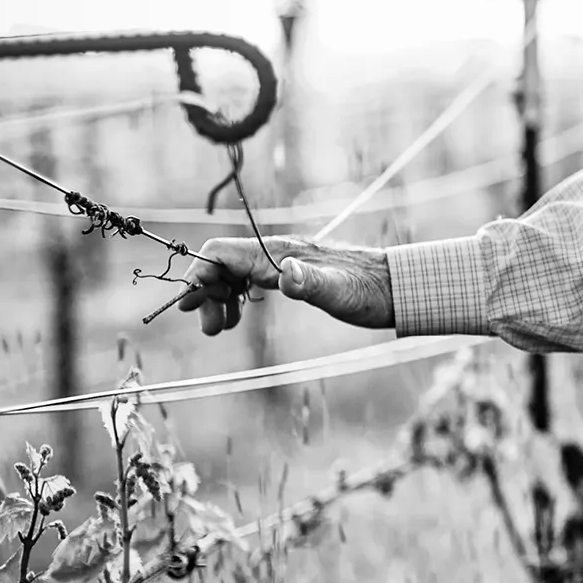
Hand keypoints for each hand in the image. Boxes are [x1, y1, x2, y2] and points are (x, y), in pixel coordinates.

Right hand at [176, 237, 394, 335]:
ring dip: (217, 299)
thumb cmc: (368, 291)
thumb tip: (285, 274)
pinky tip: (236, 319)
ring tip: (217, 329)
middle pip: (220, 265)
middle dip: (205, 293)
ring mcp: (282, 263)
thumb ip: (309, 283)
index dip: (198, 274)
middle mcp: (275, 254)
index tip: (187, 305)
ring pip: (232, 274)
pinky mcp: (292, 275)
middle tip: (209, 329)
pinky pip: (249, 281)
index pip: (220, 253)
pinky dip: (235, 299)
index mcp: (277, 254)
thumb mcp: (338, 292)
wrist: (396, 287)